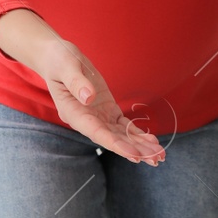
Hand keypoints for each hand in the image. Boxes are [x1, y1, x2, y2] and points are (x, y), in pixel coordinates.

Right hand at [27, 36, 164, 164]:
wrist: (58, 58)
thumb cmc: (59, 60)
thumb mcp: (66, 67)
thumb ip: (77, 82)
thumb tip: (88, 98)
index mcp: (73, 113)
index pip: (96, 133)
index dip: (116, 145)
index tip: (134, 155)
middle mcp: (86, 120)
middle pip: (112, 139)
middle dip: (134, 150)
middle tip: (155, 159)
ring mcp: (97, 116)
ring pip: (120, 135)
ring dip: (139, 146)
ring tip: (159, 155)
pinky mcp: (106, 110)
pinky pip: (123, 125)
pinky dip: (137, 134)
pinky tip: (152, 142)